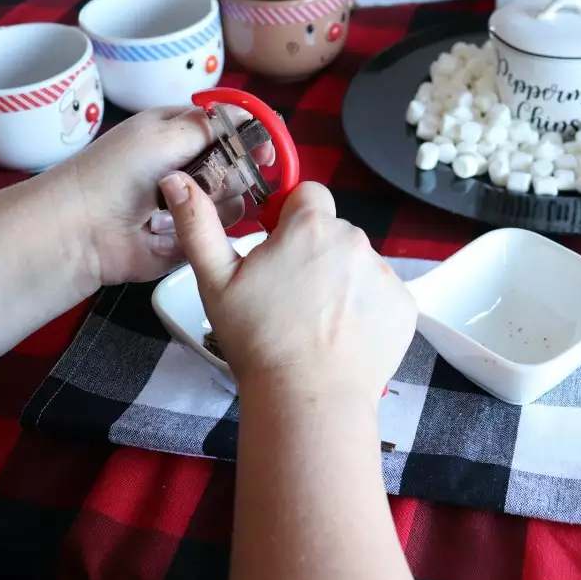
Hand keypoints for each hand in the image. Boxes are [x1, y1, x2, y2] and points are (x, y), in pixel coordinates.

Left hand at [53, 105, 272, 285]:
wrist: (85, 228)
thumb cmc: (116, 171)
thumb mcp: (163, 132)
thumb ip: (211, 124)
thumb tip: (249, 115)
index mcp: (182, 134)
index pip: (231, 129)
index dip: (251, 136)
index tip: (263, 147)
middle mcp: (192, 167)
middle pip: (241, 165)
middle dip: (232, 172)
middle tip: (208, 178)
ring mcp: (195, 203)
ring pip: (237, 200)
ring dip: (214, 201)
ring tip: (178, 204)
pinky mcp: (194, 236)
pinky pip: (223, 231)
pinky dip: (203, 228)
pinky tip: (176, 226)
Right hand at [160, 176, 416, 403]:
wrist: (309, 397)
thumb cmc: (259, 340)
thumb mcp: (214, 281)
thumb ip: (198, 224)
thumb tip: (177, 181)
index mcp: (310, 226)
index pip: (308, 194)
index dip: (290, 216)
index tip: (278, 247)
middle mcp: (354, 241)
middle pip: (333, 231)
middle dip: (314, 252)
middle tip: (290, 295)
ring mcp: (384, 274)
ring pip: (357, 263)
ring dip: (341, 280)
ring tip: (316, 321)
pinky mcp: (403, 305)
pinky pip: (381, 294)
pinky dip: (365, 309)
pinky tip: (342, 335)